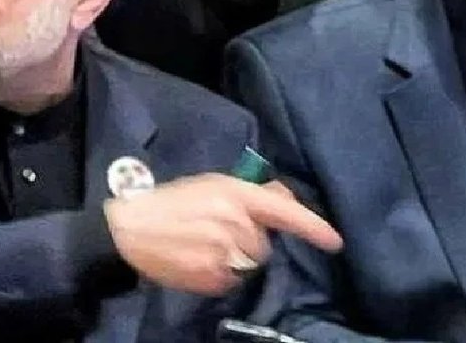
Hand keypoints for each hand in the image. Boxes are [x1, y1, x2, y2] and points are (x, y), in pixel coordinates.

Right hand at [103, 173, 342, 295]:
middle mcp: (235, 223)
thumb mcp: (214, 185)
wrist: (130, 228)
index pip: (284, 212)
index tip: (335, 242)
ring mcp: (223, 253)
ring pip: (249, 265)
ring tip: (205, 246)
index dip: (313, 227)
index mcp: (236, 194)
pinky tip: (198, 260)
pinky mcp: (211, 276)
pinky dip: (219, 275)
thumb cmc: (174, 201)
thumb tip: (285, 198)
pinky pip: (230, 281)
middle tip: (219, 231)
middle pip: (264, 245)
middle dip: (250, 241)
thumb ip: (252, 193)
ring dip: (235, 260)